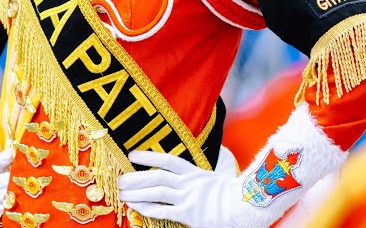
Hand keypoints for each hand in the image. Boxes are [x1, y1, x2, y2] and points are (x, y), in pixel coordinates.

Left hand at [121, 149, 273, 227]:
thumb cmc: (235, 194)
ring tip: (122, 193)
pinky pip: (163, 210)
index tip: (132, 155)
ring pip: (157, 192)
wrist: (245, 208)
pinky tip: (134, 206)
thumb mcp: (224, 174)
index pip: (168, 160)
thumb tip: (223, 150)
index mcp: (196, 172)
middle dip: (137, 177)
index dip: (149, 156)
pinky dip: (147, 208)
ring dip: (137, 192)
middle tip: (120, 179)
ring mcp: (189, 199)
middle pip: (157, 176)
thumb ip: (218, 163)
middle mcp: (190, 183)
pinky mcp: (189, 215)